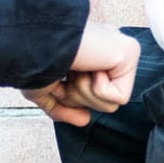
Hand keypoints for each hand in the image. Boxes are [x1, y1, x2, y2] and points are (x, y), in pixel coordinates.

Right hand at [25, 22, 139, 124]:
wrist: (34, 41)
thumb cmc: (33, 56)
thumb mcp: (43, 90)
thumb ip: (63, 108)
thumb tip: (85, 120)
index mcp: (91, 53)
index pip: (91, 96)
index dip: (71, 96)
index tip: (59, 75)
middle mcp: (108, 49)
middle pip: (101, 104)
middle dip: (77, 97)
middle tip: (67, 72)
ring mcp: (120, 49)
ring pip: (111, 104)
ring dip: (85, 93)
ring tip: (77, 68)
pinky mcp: (130, 52)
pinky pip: (120, 98)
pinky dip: (97, 88)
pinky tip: (89, 65)